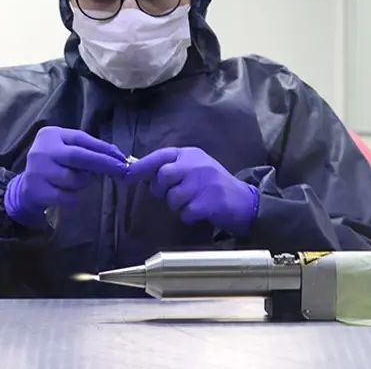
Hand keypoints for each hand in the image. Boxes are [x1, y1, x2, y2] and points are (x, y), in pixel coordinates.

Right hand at [5, 127, 126, 227]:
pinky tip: (70, 194)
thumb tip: (117, 156)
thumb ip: (86, 149)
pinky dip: (75, 197)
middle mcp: (42, 150)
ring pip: (73, 178)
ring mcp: (37, 171)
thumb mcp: (65, 150)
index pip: (81, 138)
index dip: (103, 148)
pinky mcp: (37, 191)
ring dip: (83, 182)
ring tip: (76, 181)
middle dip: (103, 163)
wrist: (25, 188)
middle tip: (121, 170)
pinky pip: (67, 196)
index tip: (121, 157)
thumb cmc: (53, 165)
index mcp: (51, 135)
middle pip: (78, 156)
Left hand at [125, 147, 258, 236]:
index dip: (142, 166)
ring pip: (173, 197)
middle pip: (163, 176)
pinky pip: (185, 212)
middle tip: (173, 195)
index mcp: (190, 154)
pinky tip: (201, 212)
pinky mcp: (209, 201)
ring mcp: (204, 182)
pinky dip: (189, 216)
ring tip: (193, 203)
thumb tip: (140, 174)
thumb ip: (171, 169)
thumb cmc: (212, 185)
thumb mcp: (194, 169)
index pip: (161, 156)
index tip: (127, 175)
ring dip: (178, 205)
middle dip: (162, 190)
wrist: (243, 201)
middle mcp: (196, 164)